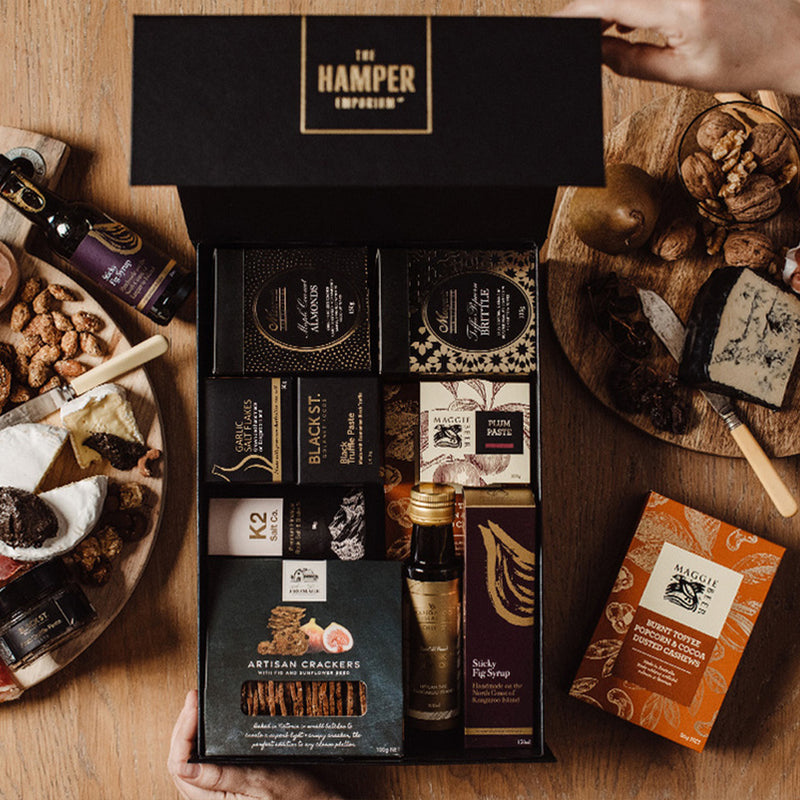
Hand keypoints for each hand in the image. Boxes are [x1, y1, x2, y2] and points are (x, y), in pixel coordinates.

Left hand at [168, 690, 343, 799]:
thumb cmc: (295, 796)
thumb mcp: (262, 781)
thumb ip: (223, 777)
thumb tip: (185, 766)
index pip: (180, 767)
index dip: (182, 732)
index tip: (193, 705)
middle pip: (180, 762)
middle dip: (183, 728)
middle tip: (193, 699)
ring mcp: (217, 795)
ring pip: (190, 763)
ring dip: (190, 734)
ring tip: (197, 708)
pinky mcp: (226, 788)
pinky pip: (203, 766)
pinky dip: (203, 742)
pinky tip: (209, 727)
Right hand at [555, 0, 799, 94]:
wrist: (792, 39)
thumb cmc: (744, 61)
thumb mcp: (682, 72)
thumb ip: (632, 60)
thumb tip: (596, 50)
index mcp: (681, 8)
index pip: (613, 3)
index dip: (579, 13)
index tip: (558, 24)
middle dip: (595, 8)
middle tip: (583, 33)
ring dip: (616, 4)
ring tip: (610, 29)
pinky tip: (633, 15)